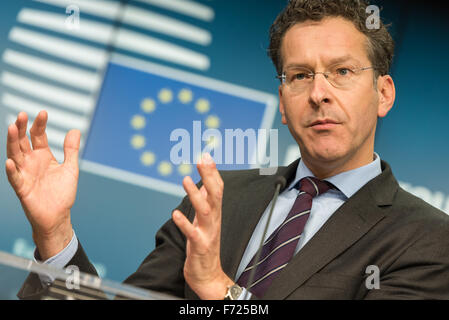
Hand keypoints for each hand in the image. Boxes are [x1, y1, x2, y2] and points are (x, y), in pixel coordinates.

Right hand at [5, 111, 79, 259]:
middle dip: (21, 128)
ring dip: (12, 143)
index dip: (39, 124)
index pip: (38, 136)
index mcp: (43, 156)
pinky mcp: (22, 188)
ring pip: (15, 155)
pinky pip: (14, 178)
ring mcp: (25, 174)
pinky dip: (11, 170)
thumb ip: (71, 150)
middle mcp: (31, 162)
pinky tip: (9, 161)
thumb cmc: (63, 193)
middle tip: (21, 114)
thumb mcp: (70, 168)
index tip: (42, 112)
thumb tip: (75, 130)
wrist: (59, 216)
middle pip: (23, 142)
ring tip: (12, 128)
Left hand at [172, 153, 233, 298]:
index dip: (212, 172)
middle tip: (202, 159)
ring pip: (205, 211)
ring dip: (196, 195)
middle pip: (215, 195)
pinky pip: (192, 233)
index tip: (205, 155)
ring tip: (186, 180)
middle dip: (209, 176)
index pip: (217, 189)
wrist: (208, 275)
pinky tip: (175, 213)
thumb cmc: (206, 246)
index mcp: (215, 213)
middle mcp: (214, 220)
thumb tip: (204, 184)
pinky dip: (184, 223)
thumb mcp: (206, 221)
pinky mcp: (199, 246)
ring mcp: (208, 233)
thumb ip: (206, 202)